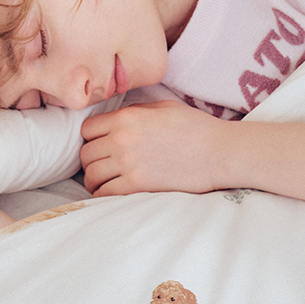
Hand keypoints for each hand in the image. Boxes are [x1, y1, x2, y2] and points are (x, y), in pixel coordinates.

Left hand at [80, 99, 227, 195]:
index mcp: (127, 118)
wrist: (219, 152)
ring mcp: (128, 163)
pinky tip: (109, 194)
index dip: (91, 138)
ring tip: (102, 182)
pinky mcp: (138, 185)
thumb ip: (136, 112)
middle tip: (100, 166)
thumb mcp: (163, 108)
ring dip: (94, 180)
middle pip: (86, 154)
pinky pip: (104, 193)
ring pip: (91, 175)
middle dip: (90, 160)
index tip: (99, 145)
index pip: (87, 129)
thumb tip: (117, 120)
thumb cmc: (196, 128)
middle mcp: (122, 139)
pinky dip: (102, 195)